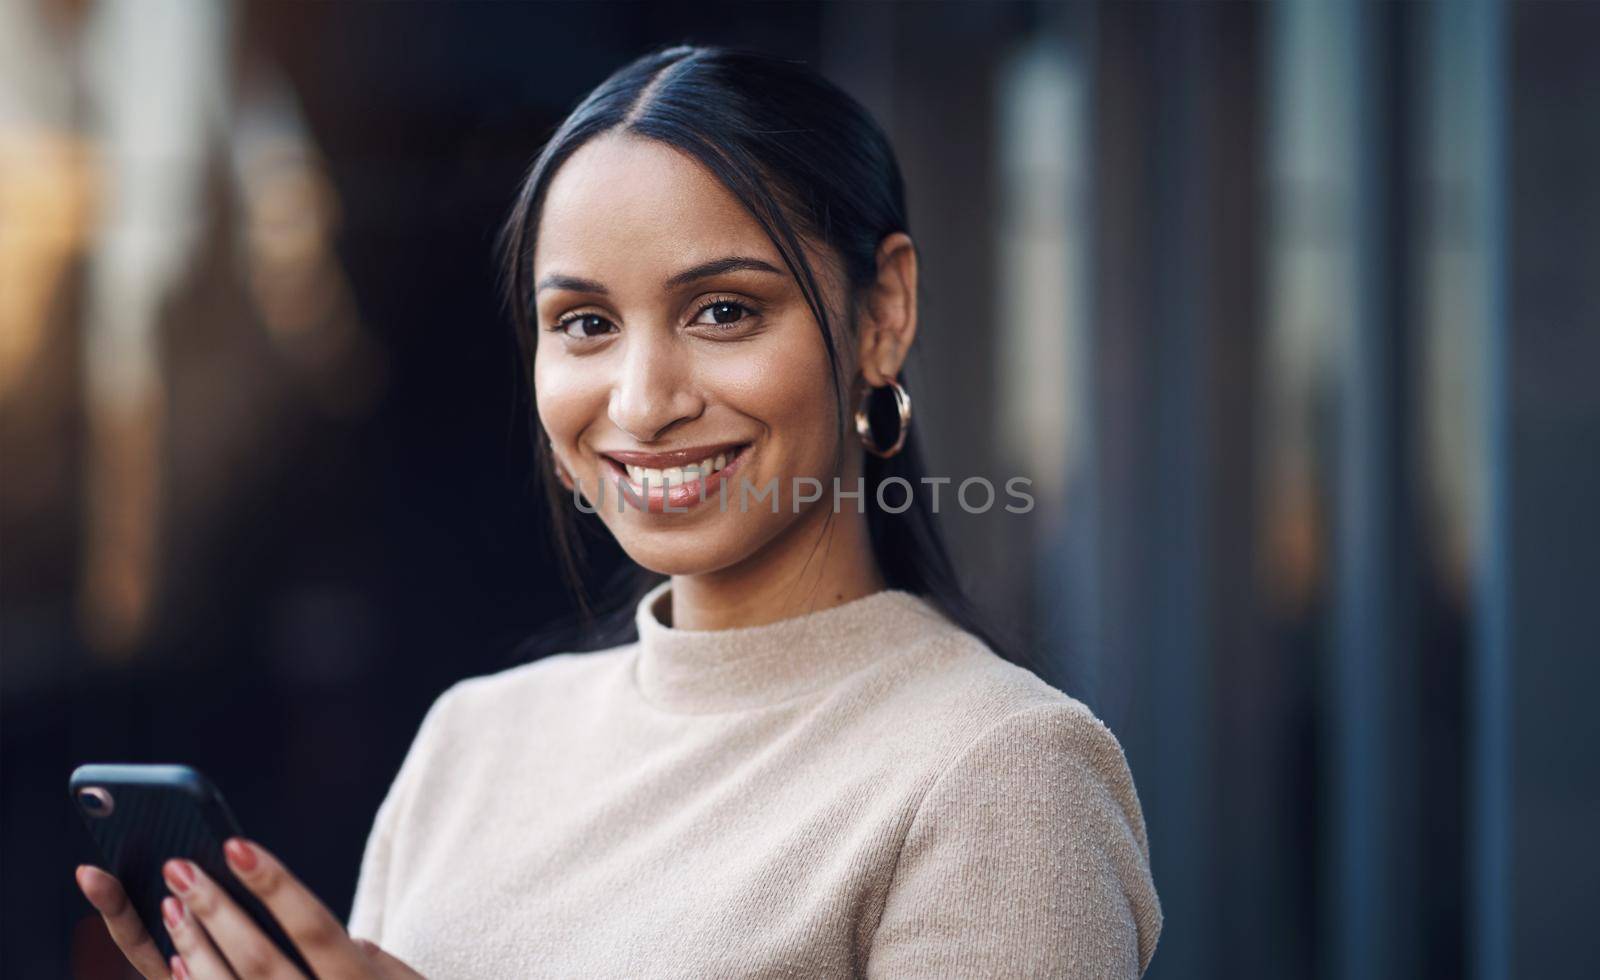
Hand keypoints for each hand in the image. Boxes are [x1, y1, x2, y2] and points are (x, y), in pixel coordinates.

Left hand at [75, 838, 422, 978]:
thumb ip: (375, 962)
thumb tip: (347, 937)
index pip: (315, 929)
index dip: (275, 887)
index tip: (236, 846)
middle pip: (260, 958)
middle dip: (216, 909)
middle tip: (179, 868)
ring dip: (195, 946)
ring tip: (172, 904)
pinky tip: (177, 957)